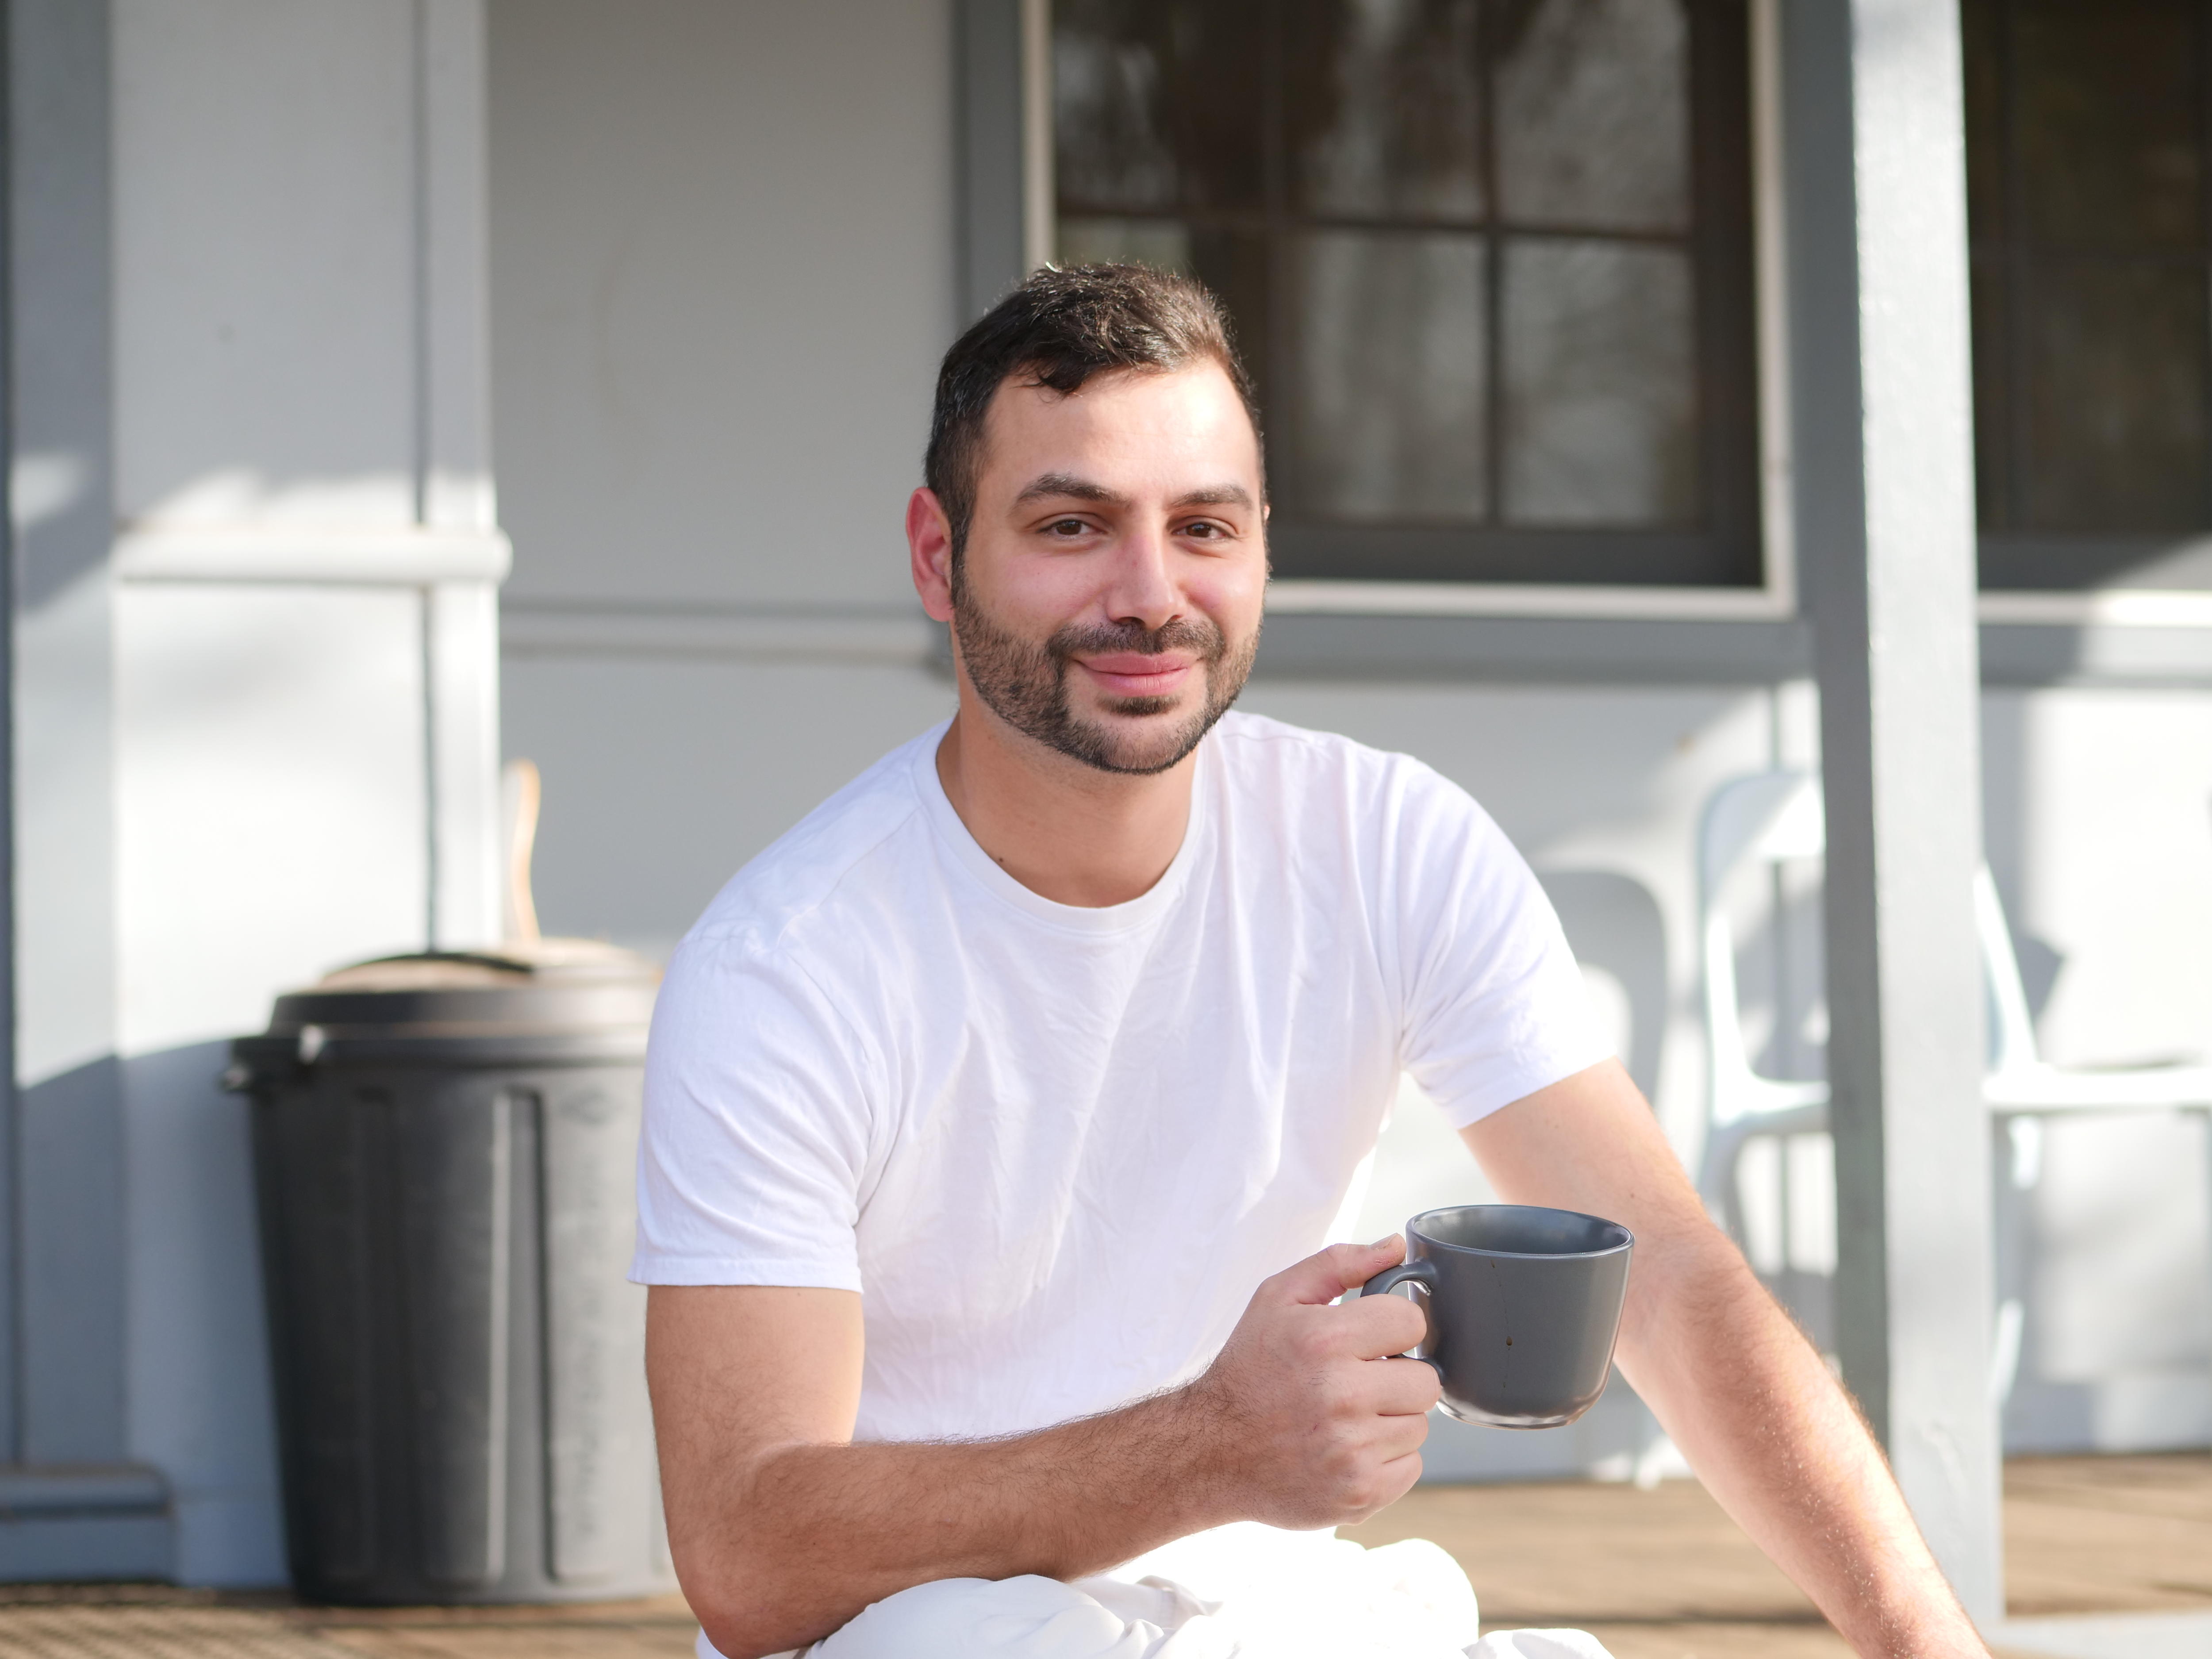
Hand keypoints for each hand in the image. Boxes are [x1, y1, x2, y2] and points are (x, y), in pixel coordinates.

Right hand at [1181, 1238, 1440, 1528]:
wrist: (1210, 1451)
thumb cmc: (1249, 1369)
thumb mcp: (1278, 1299)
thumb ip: (1339, 1264)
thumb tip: (1395, 1246)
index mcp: (1324, 1340)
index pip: (1412, 1322)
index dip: (1391, 1328)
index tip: (1369, 1339)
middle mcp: (1341, 1395)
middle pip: (1426, 1380)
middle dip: (1396, 1377)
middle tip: (1358, 1381)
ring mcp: (1352, 1450)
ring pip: (1419, 1425)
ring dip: (1390, 1419)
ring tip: (1345, 1417)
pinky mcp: (1360, 1493)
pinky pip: (1411, 1466)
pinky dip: (1385, 1458)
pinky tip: (1347, 1448)